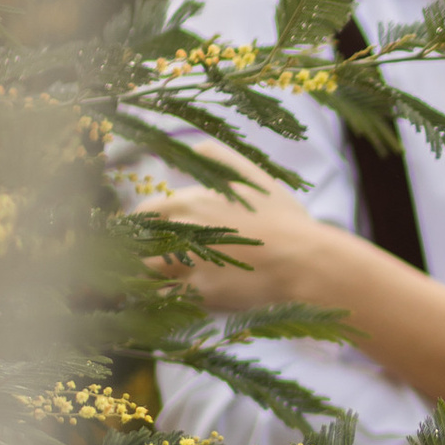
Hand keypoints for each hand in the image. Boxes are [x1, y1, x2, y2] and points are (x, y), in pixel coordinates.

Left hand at [142, 169, 324, 314]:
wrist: (303, 257)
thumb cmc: (281, 216)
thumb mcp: (253, 177)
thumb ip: (220, 158)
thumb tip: (194, 148)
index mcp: (189, 202)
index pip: (146, 211)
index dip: (147, 221)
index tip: (154, 229)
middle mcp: (181, 231)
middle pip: (141, 241)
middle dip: (142, 247)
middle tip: (152, 253)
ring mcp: (189, 263)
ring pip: (148, 269)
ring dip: (148, 271)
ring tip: (156, 275)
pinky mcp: (200, 291)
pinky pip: (165, 296)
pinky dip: (162, 295)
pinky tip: (170, 294)